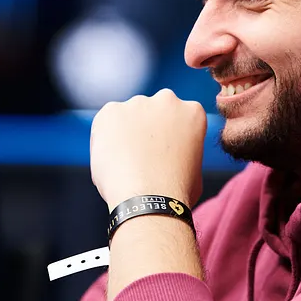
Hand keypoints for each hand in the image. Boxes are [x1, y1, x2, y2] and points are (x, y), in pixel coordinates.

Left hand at [90, 89, 206, 209]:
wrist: (149, 201)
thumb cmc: (176, 192)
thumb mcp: (195, 166)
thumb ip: (184, 149)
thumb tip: (174, 154)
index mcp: (192, 111)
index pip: (178, 117)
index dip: (168, 136)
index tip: (162, 153)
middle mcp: (167, 100)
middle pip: (152, 111)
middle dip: (147, 129)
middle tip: (142, 156)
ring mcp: (138, 103)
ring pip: (128, 116)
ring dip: (125, 133)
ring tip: (125, 163)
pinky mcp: (111, 111)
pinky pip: (105, 123)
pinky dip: (105, 138)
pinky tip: (112, 159)